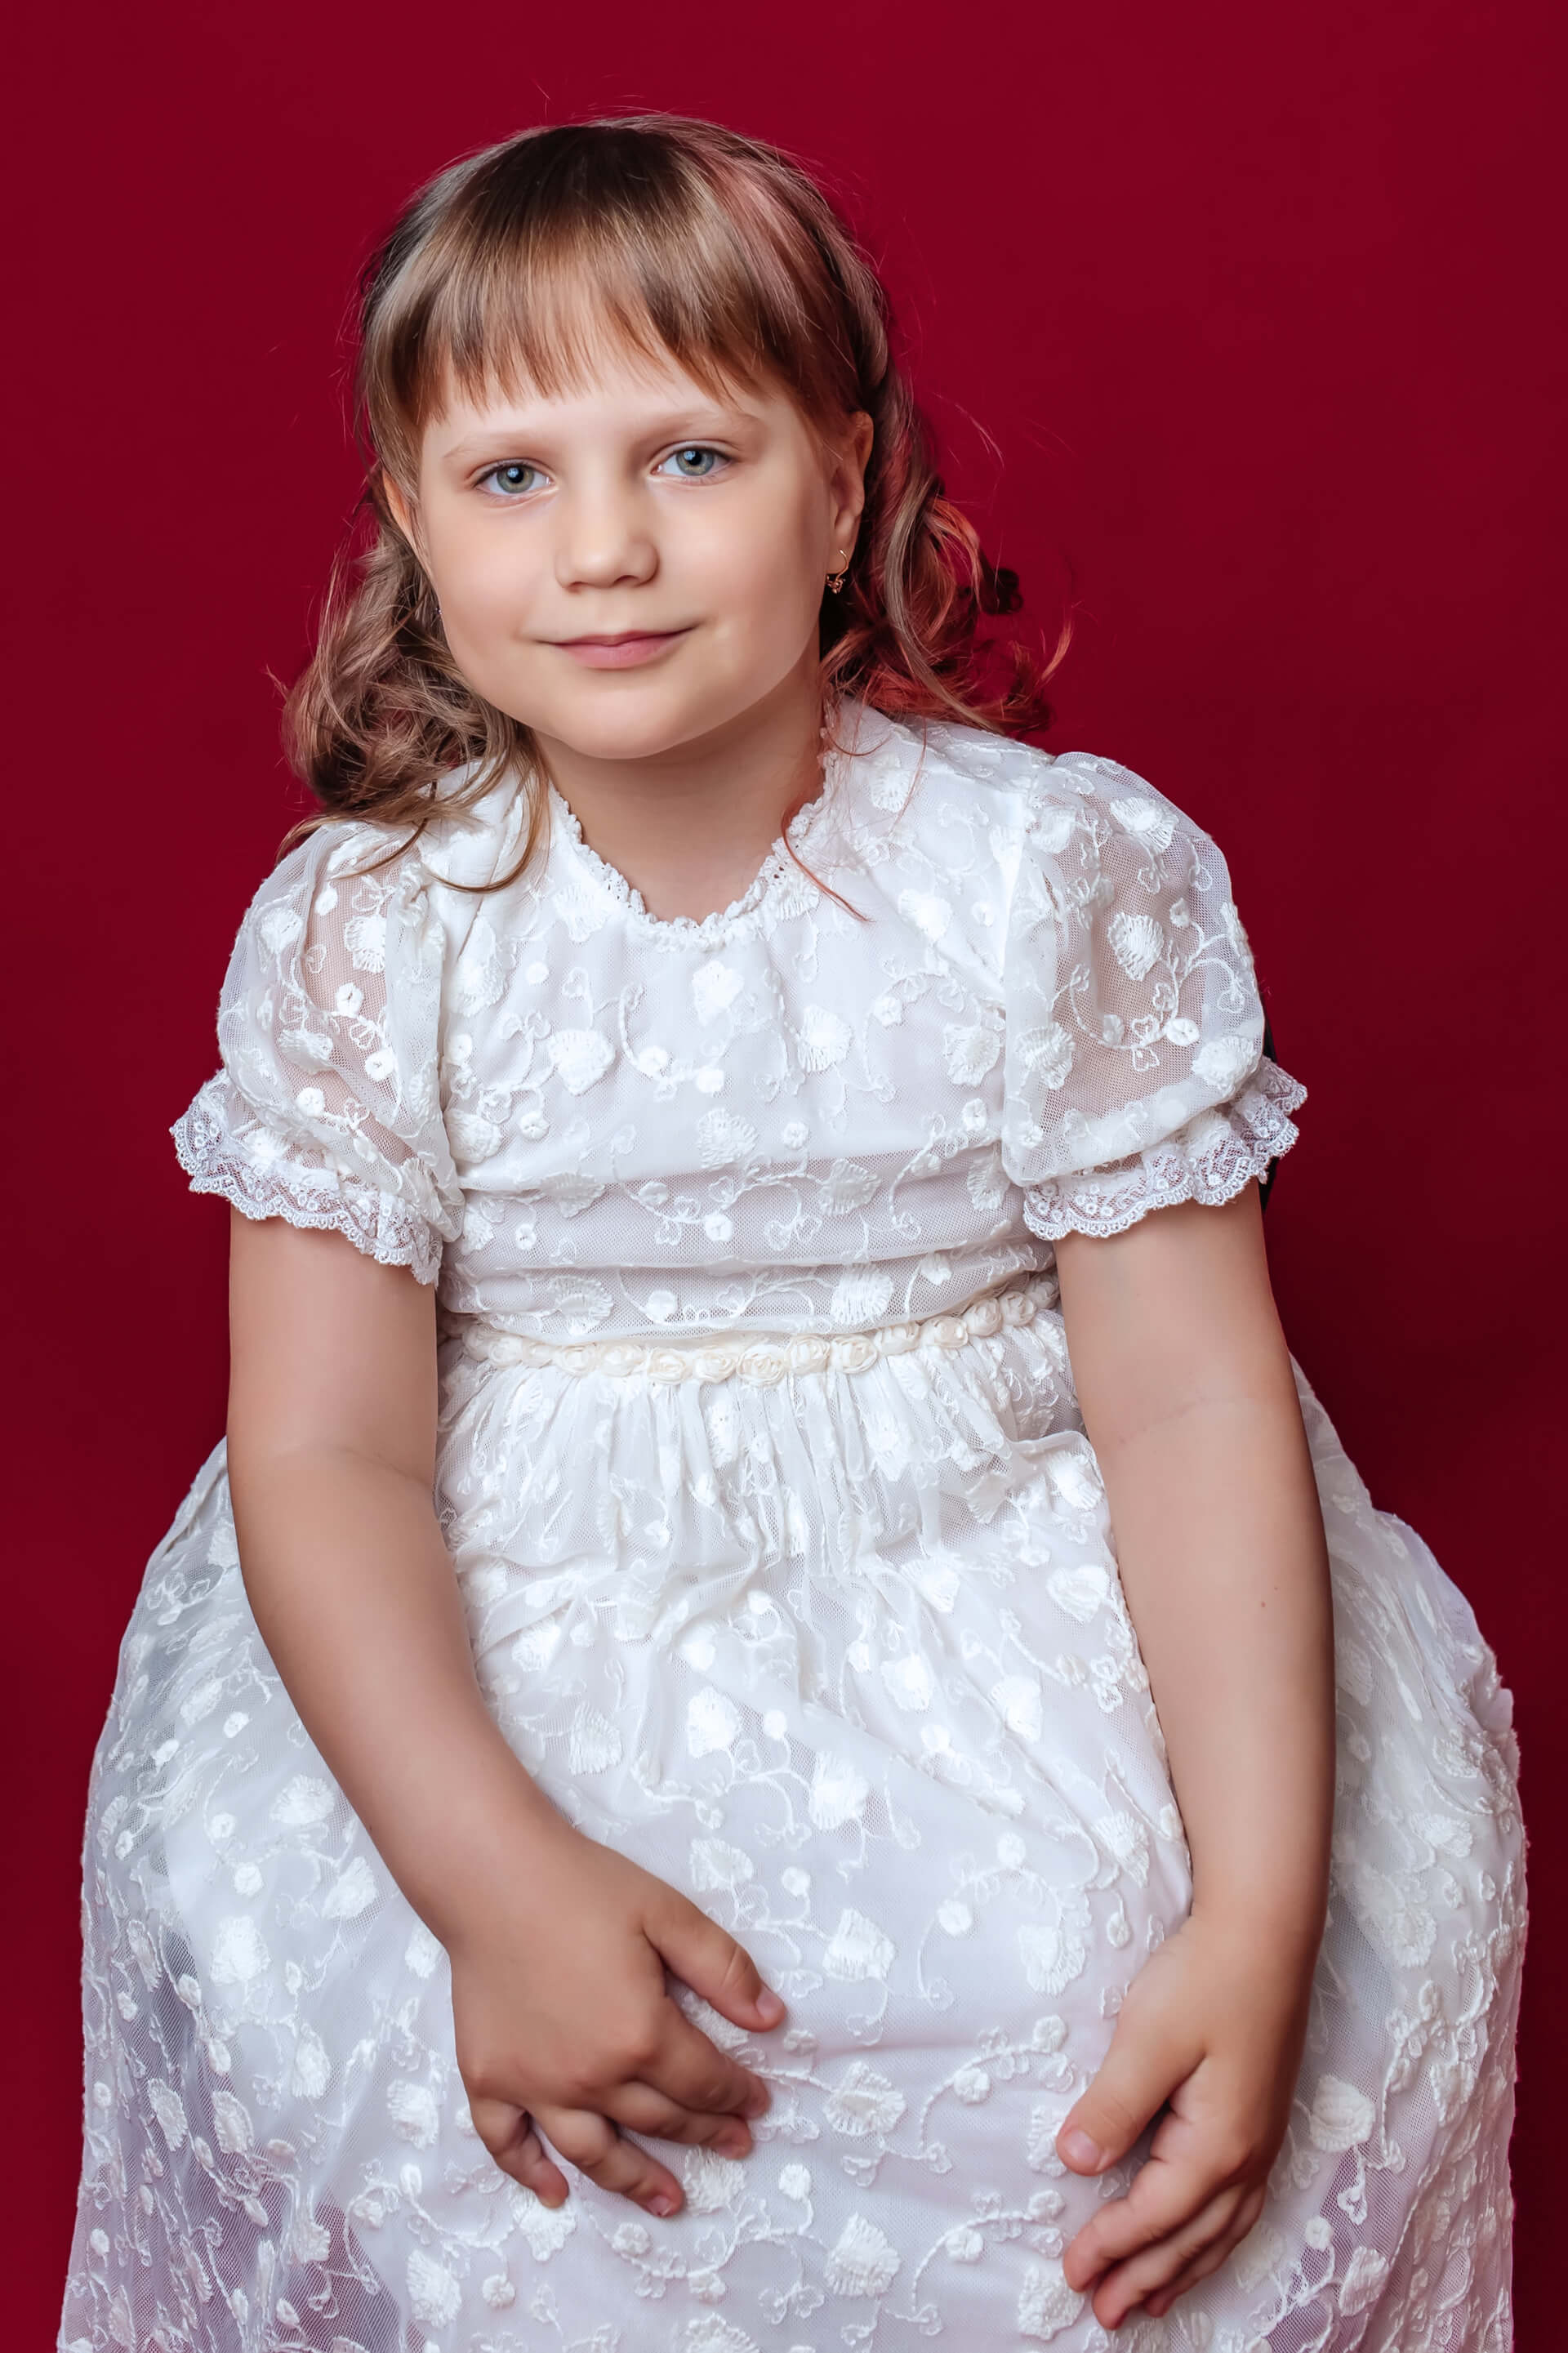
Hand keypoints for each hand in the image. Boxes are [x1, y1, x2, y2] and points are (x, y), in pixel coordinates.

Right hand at [449, 1815, 784, 2220]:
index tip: (758, 2104)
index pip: (703, 2081)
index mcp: (641, 2034)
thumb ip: (724, 1969)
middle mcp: (590, 2076)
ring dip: (635, 2183)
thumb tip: (771, 2020)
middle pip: (659, 2120)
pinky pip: (509, 2144)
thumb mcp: (668, 1913)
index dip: (736, 2094)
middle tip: (735, 2146)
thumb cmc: (584, 1888)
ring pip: (594, 2153)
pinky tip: (556, 2193)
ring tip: (671, 2203)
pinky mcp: (489, 2080)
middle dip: (704, 2134)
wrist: (493, 1876)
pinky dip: (531, 2174)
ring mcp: (535, 2086)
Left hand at [1055, 1908, 1315, 2326]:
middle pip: (1191, 2239)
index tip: (1071, 2272)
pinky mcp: (1263, 2120)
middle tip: (1104, 2314)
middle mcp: (1248, 2156)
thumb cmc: (1205, 1977)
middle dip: (1145, 2278)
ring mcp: (1262, 2141)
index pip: (1154, 2217)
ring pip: (1221, 2231)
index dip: (1111, 2247)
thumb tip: (1075, 2162)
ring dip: (1182, 2269)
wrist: (1266, 1931)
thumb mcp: (1147, 2038)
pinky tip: (1201, 2240)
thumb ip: (1113, 2105)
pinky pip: (1240, 2206)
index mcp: (1218, 2144)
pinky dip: (1214, 2238)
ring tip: (1148, 2300)